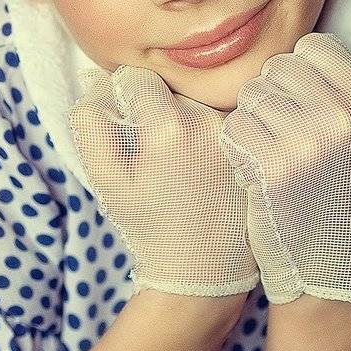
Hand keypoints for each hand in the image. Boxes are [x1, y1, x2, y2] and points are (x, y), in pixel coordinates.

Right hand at [69, 64, 259, 297]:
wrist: (204, 271)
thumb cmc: (153, 228)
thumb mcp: (107, 181)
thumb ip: (91, 125)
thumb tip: (96, 85)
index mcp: (171, 129)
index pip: (139, 79)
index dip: (125, 97)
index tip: (128, 122)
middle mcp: (212, 124)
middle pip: (173, 86)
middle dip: (158, 106)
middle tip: (155, 146)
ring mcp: (240, 134)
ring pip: (202, 99)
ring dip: (189, 115)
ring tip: (184, 156)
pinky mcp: (259, 145)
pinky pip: (229, 116)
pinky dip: (215, 129)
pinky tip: (208, 161)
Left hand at [218, 33, 350, 303]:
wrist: (326, 251)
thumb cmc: (344, 179)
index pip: (314, 46)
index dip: (304, 72)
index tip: (310, 103)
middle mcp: (344, 115)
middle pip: (279, 66)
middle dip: (276, 93)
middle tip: (288, 130)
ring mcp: (307, 140)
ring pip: (252, 93)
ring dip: (255, 118)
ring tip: (274, 147)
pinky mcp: (272, 165)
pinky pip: (235, 125)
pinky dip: (239, 145)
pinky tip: (257, 165)